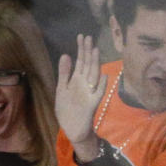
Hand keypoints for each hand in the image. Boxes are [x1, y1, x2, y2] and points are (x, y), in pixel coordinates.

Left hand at [56, 34, 106, 159]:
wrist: (72, 130)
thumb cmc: (67, 111)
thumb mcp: (61, 89)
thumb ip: (64, 73)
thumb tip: (66, 54)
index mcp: (76, 80)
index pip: (80, 61)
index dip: (80, 49)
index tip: (81, 36)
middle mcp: (84, 84)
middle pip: (87, 65)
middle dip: (87, 52)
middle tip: (88, 37)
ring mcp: (89, 94)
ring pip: (93, 76)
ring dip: (95, 64)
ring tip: (95, 50)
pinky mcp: (92, 105)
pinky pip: (98, 94)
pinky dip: (101, 86)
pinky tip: (103, 76)